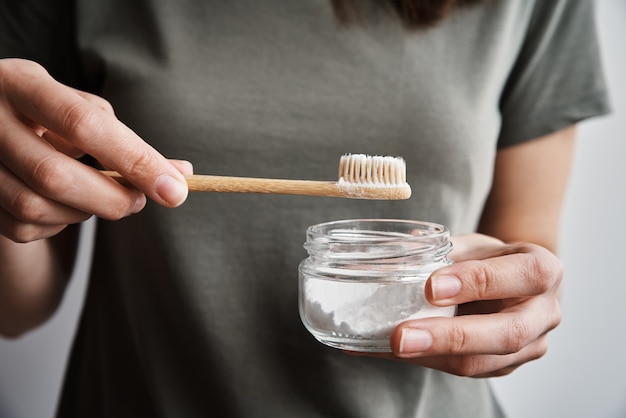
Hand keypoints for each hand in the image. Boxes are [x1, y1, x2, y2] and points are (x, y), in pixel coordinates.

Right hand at [0, 59, 191, 242]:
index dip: (134, 160)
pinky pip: (23, 228)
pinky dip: (58, 223)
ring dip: (84, 212)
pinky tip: (63, 202)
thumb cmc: (46, 111)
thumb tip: (180, 176)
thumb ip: (125, 138)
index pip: (83, 124)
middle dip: (111, 198)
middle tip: (139, 200)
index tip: (175, 189)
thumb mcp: (77, 106)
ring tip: (98, 195)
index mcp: (20, 83)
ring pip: (37, 208)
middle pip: (54, 176)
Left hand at [355, 234, 562, 377]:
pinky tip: (393, 351)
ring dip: (432, 355)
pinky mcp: (504, 367)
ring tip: (393, 346)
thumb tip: (407, 248)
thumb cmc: (493, 259)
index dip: (477, 282)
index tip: (430, 287)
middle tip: (402, 336)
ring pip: (483, 361)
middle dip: (451, 337)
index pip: (522, 276)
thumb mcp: (476, 244)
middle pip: (507, 333)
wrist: (514, 283)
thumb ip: (448, 248)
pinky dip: (425, 359)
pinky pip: (463, 369)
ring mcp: (529, 347)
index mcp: (543, 270)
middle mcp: (544, 313)